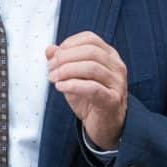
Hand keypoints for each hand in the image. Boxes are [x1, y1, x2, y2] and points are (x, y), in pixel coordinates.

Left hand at [46, 31, 127, 148]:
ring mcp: (117, 83)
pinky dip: (73, 85)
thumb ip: (63, 62)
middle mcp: (116, 67)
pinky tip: (61, 87)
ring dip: (67, 71)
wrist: (105, 127)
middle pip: (90, 51)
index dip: (70, 43)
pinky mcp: (112, 100)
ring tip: (54, 78)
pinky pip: (92, 88)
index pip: (90, 39)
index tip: (55, 54)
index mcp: (109, 56)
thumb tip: (50, 49)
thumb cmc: (91, 100)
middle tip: (51, 67)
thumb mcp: (74, 78)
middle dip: (65, 57)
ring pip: (91, 67)